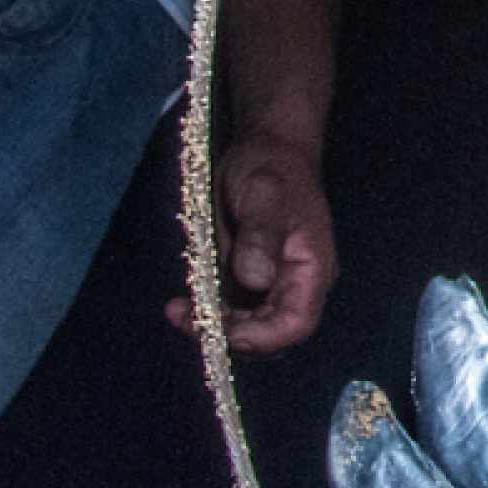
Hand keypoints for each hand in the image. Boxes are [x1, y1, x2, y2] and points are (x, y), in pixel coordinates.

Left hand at [165, 131, 336, 355]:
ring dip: (211, 328)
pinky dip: (205, 315)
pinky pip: (231, 313)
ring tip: (176, 311)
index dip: (261, 338)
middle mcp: (295, 285)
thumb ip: (261, 236)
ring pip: (248, 330)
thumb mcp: (264, 194)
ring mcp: (272, 285)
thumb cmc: (270, 168)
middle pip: (270, 337)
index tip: (221, 329)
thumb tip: (254, 280)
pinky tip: (178, 303)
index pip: (296, 325)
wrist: (265, 149)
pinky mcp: (249, 281)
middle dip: (228, 337)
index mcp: (311, 269)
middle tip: (185, 318)